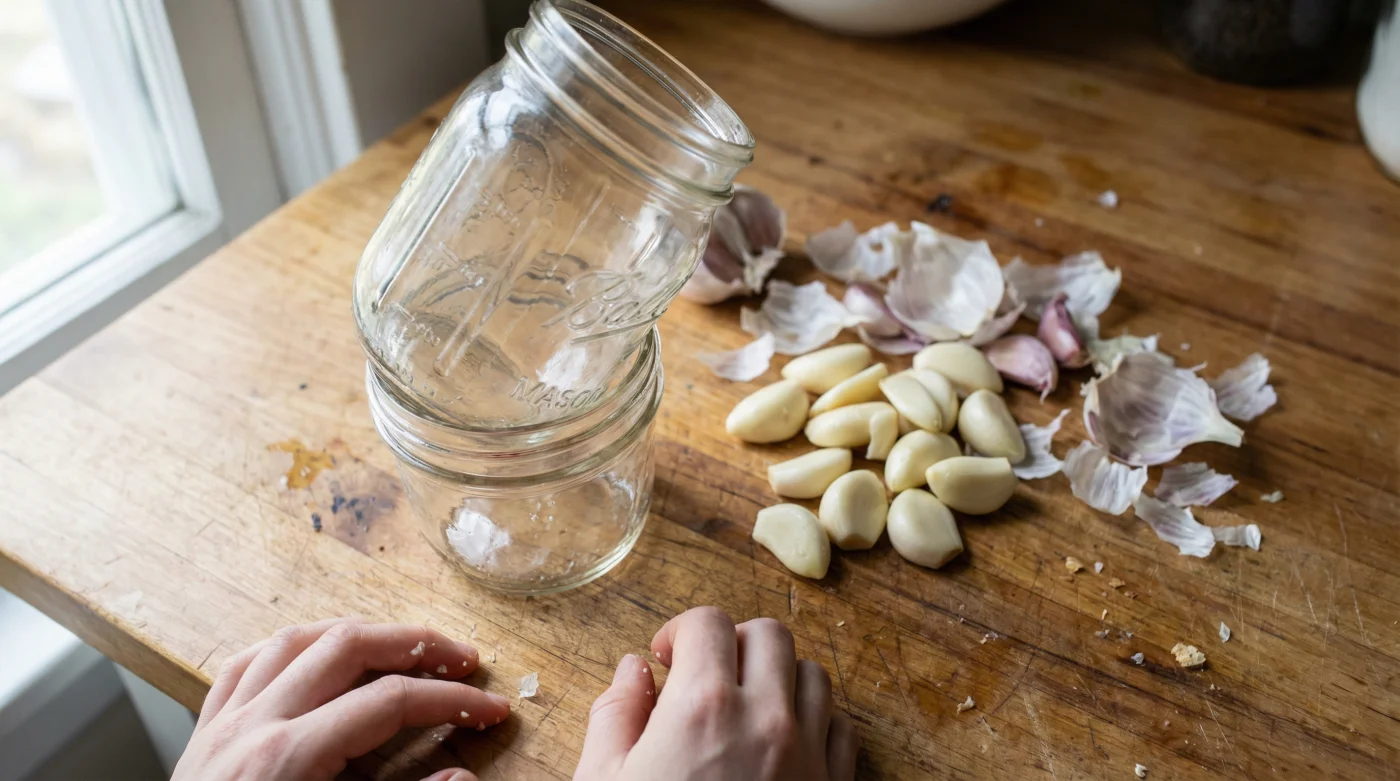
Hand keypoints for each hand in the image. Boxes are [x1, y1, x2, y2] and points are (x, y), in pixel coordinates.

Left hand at [174, 619, 509, 780]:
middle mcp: (254, 727)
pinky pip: (244, 666)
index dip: (450, 700)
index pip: (390, 702)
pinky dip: (287, 650)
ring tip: (398, 646)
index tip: (490, 711)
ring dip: (356, 634)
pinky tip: (314, 655)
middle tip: (462, 660)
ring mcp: (223, 726)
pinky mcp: (203, 736)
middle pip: (347, 649)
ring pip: (294, 642)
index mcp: (289, 758)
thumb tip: (460, 778)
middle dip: (415, 645)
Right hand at [574, 607, 857, 780]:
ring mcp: (810, 757)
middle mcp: (767, 720)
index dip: (680, 631)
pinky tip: (782, 746)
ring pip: (814, 676)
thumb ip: (615, 717)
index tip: (665, 660)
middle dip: (733, 643)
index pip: (707, 622)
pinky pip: (842, 730)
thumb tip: (632, 672)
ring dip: (779, 678)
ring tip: (745, 710)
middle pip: (770, 635)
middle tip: (704, 676)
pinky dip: (816, 722)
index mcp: (704, 706)